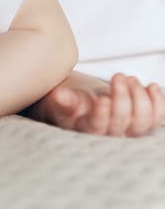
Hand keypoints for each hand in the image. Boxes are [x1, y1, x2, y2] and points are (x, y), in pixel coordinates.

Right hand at [43, 73, 163, 136]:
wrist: (84, 107)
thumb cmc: (70, 105)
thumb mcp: (59, 101)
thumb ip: (62, 100)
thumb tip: (59, 96)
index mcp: (85, 131)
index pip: (97, 127)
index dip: (102, 115)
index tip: (103, 99)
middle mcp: (109, 136)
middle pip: (122, 122)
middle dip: (123, 97)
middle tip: (118, 76)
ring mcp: (128, 132)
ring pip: (143, 121)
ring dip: (140, 97)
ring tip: (130, 79)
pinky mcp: (143, 125)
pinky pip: (156, 119)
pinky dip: (158, 103)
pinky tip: (151, 87)